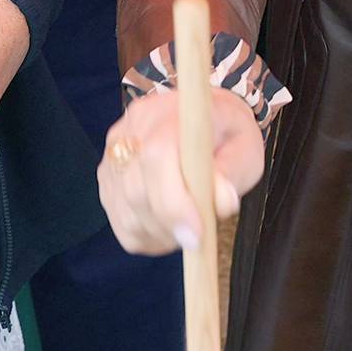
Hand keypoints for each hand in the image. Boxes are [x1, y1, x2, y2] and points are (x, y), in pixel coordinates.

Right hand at [97, 87, 262, 256]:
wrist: (201, 118)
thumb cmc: (226, 133)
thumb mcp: (245, 146)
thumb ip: (234, 171)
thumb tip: (221, 201)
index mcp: (171, 113)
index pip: (157, 156)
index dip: (173, 202)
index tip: (196, 234)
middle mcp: (133, 128)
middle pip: (135, 188)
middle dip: (168, 225)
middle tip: (197, 237)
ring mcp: (114, 151)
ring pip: (124, 209)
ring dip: (157, 232)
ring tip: (186, 226)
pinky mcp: (107, 174)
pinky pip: (118, 219)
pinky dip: (144, 234)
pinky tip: (167, 227)